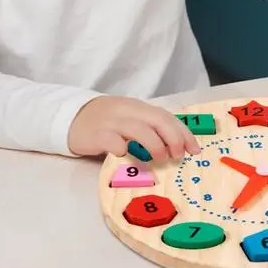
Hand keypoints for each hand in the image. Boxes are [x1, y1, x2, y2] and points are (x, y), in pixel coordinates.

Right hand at [68, 95, 200, 160]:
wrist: (73, 117)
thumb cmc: (109, 122)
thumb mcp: (132, 119)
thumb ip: (150, 128)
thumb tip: (177, 147)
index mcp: (140, 108)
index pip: (167, 117)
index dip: (183, 133)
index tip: (195, 149)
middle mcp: (129, 111)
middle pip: (157, 120)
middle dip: (173, 138)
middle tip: (178, 156)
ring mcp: (112, 121)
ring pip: (138, 129)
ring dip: (154, 145)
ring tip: (160, 159)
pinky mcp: (96, 134)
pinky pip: (111, 139)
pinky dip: (121, 146)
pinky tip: (125, 154)